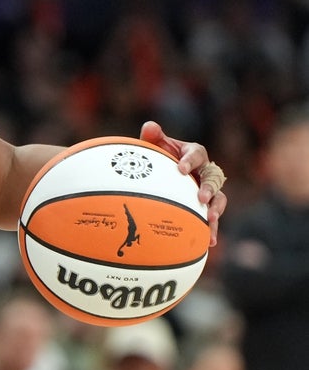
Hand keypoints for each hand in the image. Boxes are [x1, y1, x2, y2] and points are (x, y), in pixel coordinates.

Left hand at [140, 120, 226, 244]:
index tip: (180, 168)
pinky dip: (212, 229)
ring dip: (216, 209)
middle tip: (201, 197)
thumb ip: (153, 136)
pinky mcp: (205, 206)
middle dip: (209, 187)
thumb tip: (150, 126)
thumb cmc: (159, 157)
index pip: (196, 153)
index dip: (190, 160)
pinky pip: (212, 217)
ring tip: (211, 220)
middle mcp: (205, 171)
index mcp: (194, 153)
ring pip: (219, 199)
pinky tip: (209, 242)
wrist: (161, 175)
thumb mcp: (155, 145)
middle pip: (214, 177)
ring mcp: (208, 189)